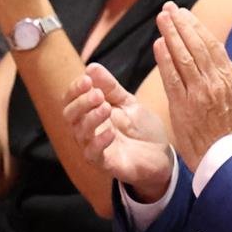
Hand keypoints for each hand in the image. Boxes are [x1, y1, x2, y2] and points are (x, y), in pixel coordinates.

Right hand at [67, 61, 173, 198]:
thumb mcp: (128, 102)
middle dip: (81, 103)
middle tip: (98, 95)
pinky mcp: (105, 164)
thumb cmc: (142, 128)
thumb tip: (91, 67)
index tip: (87, 80)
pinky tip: (110, 132)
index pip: (71, 100)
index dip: (75, 89)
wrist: (162, 154)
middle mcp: (87, 130)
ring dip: (91, 119)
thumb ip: (110, 87)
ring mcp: (95, 148)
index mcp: (90, 113)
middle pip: (69, 115)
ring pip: (80, 133)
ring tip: (106, 108)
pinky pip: (93, 154)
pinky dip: (99, 142)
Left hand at [154, 4, 231, 171]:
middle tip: (169, 8)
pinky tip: (158, 44)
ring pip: (184, 56)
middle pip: (197, 45)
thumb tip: (214, 52)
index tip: (184, 13)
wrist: (221, 155)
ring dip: (172, 35)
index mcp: (229, 78)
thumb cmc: (226, 127)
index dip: (196, 26)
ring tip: (161, 18)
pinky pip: (173, 77)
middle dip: (182, 24)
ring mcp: (200, 93)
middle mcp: (216, 82)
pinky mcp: (184, 105)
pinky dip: (165, 59)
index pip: (211, 45)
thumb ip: (223, 74)